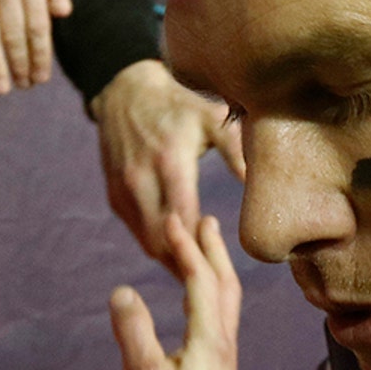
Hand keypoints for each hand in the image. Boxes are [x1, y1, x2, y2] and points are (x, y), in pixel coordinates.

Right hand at [92, 60, 247, 259]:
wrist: (124, 90)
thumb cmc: (176, 105)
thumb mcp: (210, 117)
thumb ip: (234, 148)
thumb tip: (255, 179)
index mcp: (170, 162)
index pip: (185, 217)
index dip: (201, 243)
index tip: (224, 258)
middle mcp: (141, 180)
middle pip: (164, 238)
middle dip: (188, 260)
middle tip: (216, 279)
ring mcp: (124, 189)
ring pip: (148, 241)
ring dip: (172, 260)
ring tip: (200, 275)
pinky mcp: (114, 195)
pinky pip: (136, 231)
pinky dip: (157, 246)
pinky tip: (179, 255)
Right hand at [110, 215, 249, 369]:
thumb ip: (133, 334)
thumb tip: (122, 290)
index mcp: (209, 339)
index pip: (201, 280)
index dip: (187, 249)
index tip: (172, 221)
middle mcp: (224, 342)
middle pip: (225, 284)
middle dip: (213, 250)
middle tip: (204, 218)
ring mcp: (223, 357)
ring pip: (227, 301)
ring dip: (217, 269)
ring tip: (207, 250)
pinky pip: (220, 316)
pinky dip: (212, 293)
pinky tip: (200, 302)